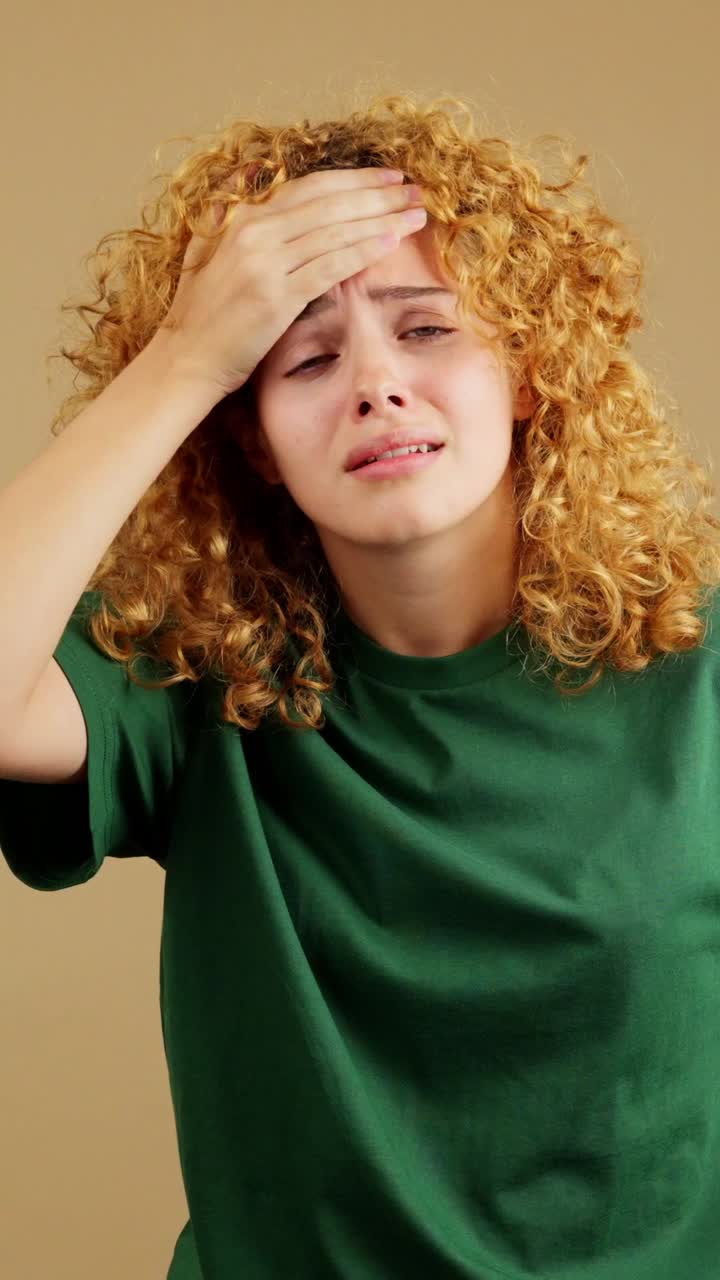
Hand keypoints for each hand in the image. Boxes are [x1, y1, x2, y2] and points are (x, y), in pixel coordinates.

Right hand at [152, 166, 426, 400]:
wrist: (184, 361)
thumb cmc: (198, 316)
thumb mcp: (203, 252)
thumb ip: (224, 211)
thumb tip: (247, 173)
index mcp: (242, 219)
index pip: (310, 187)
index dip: (354, 180)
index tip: (388, 178)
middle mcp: (255, 233)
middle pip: (330, 202)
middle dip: (377, 193)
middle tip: (414, 190)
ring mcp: (265, 264)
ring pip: (335, 230)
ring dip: (381, 218)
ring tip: (416, 213)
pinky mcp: (276, 297)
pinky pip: (329, 266)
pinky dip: (361, 251)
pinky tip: (390, 242)